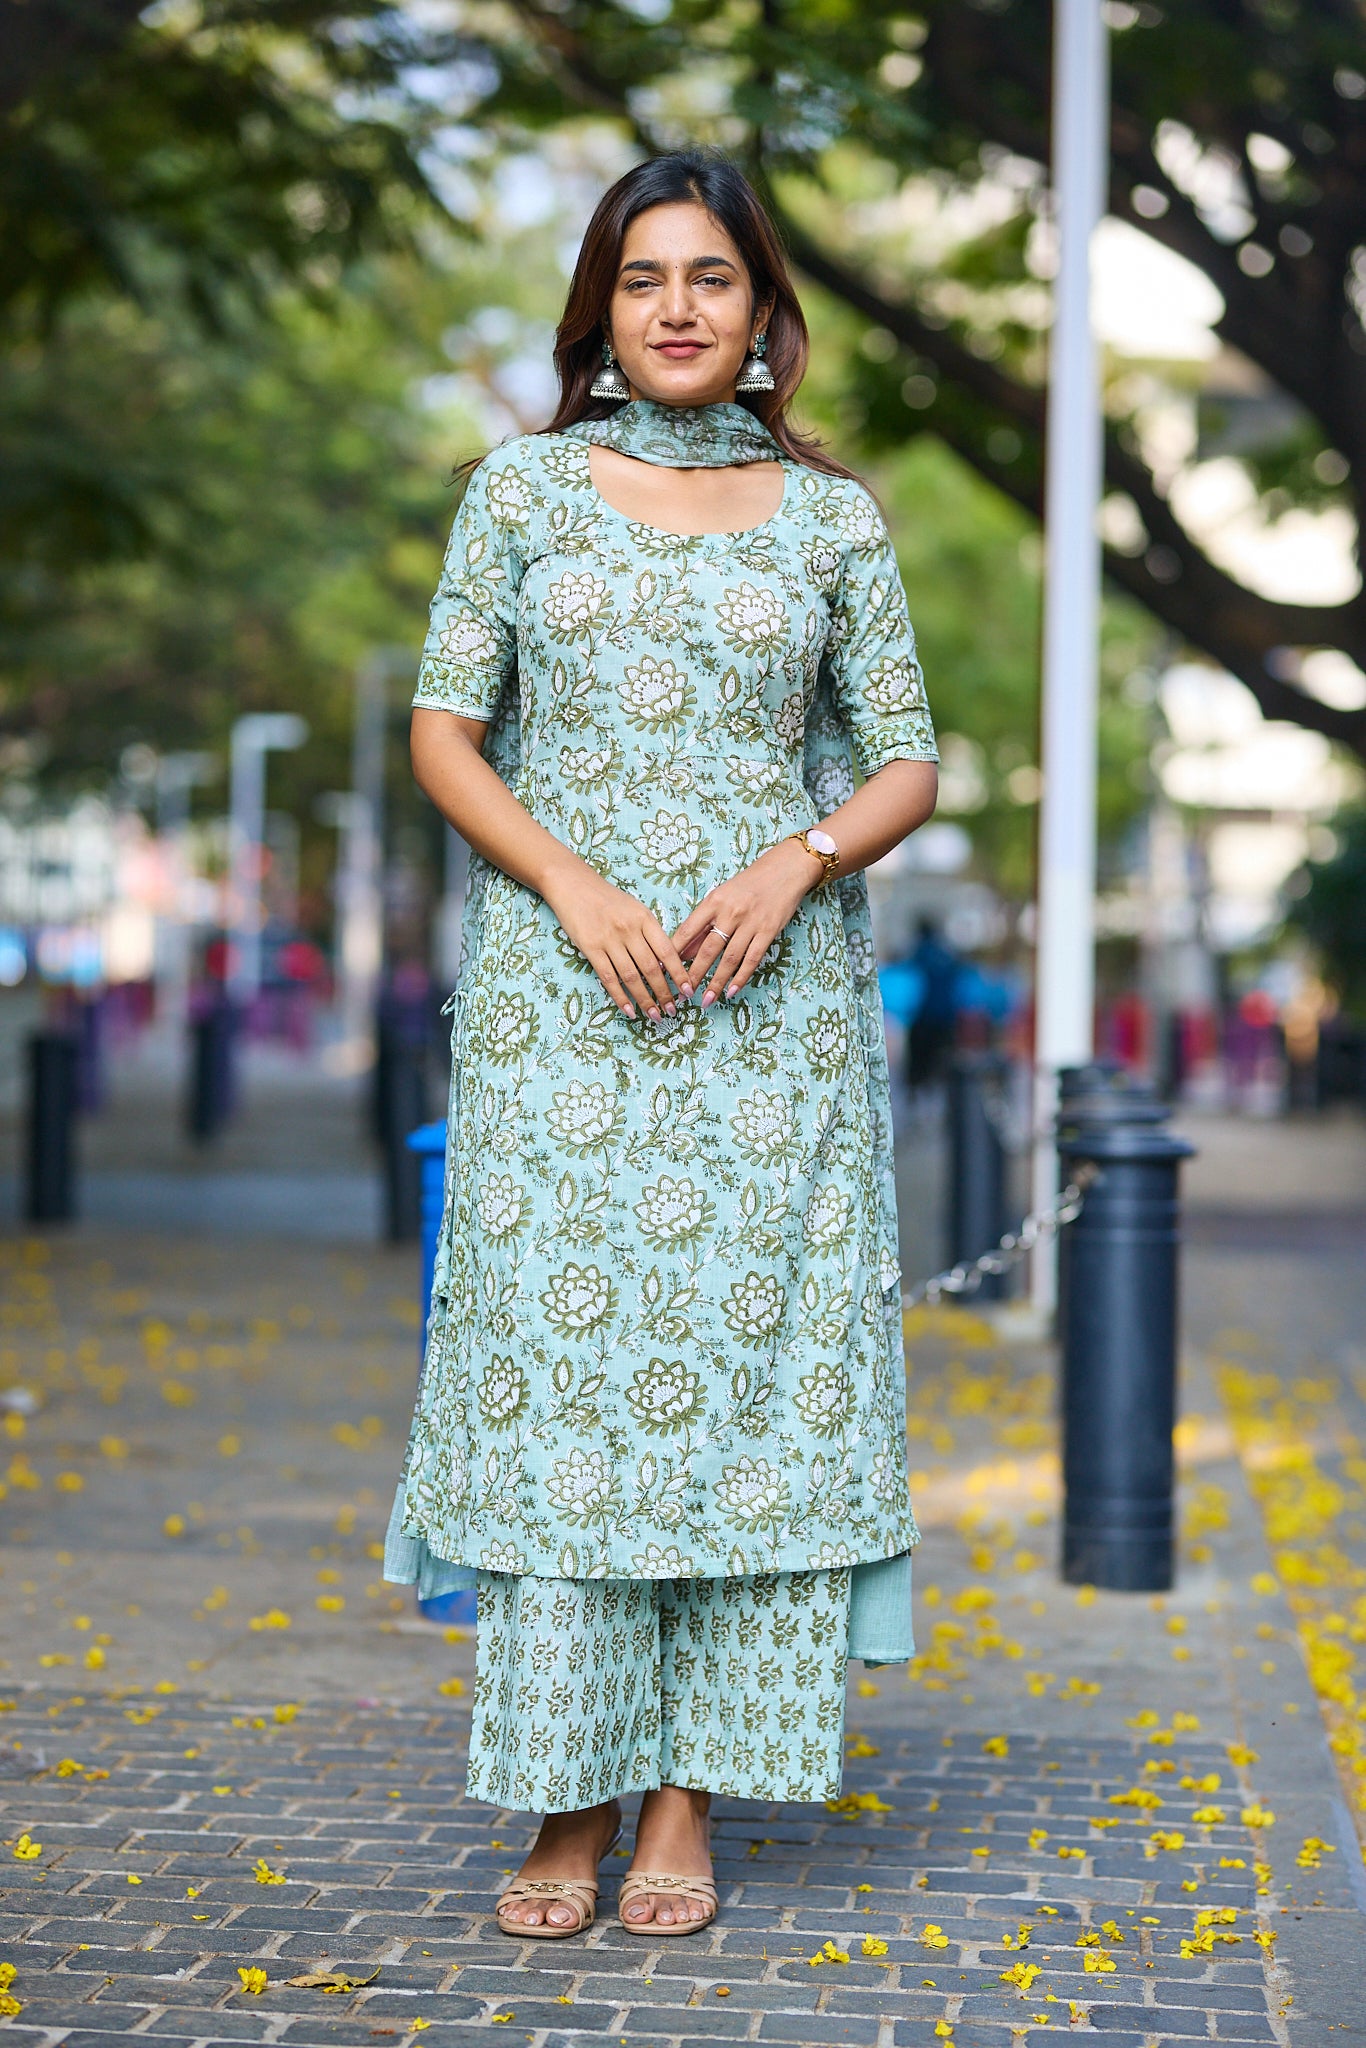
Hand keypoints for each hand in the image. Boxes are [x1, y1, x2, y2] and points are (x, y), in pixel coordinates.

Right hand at [545, 866, 692, 1021]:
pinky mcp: (590, 948)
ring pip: (632, 977)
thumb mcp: (635, 908)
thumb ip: (649, 932)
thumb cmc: (607, 899)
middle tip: (673, 1011)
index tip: (687, 991)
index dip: (679, 974)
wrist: (573, 884)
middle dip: (664, 993)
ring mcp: (609, 939)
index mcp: (644, 918)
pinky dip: (620, 997)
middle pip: (651, 968)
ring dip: (645, 1000)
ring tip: (655, 1015)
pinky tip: (630, 1010)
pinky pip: (608, 978)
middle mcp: (629, 929)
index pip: (667, 951)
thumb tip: (666, 963)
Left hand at [672, 839, 819, 1005]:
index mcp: (714, 901)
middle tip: (683, 994)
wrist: (784, 870)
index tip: (663, 969)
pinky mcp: (768, 931)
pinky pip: (752, 959)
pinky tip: (731, 991)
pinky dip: (741, 977)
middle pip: (708, 949)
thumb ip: (703, 923)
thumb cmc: (748, 885)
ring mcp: (751, 923)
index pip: (688, 930)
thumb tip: (683, 950)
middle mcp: (731, 912)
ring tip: (706, 1000)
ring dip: (716, 982)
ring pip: (730, 958)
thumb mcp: (721, 897)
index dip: (674, 951)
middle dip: (694, 974)